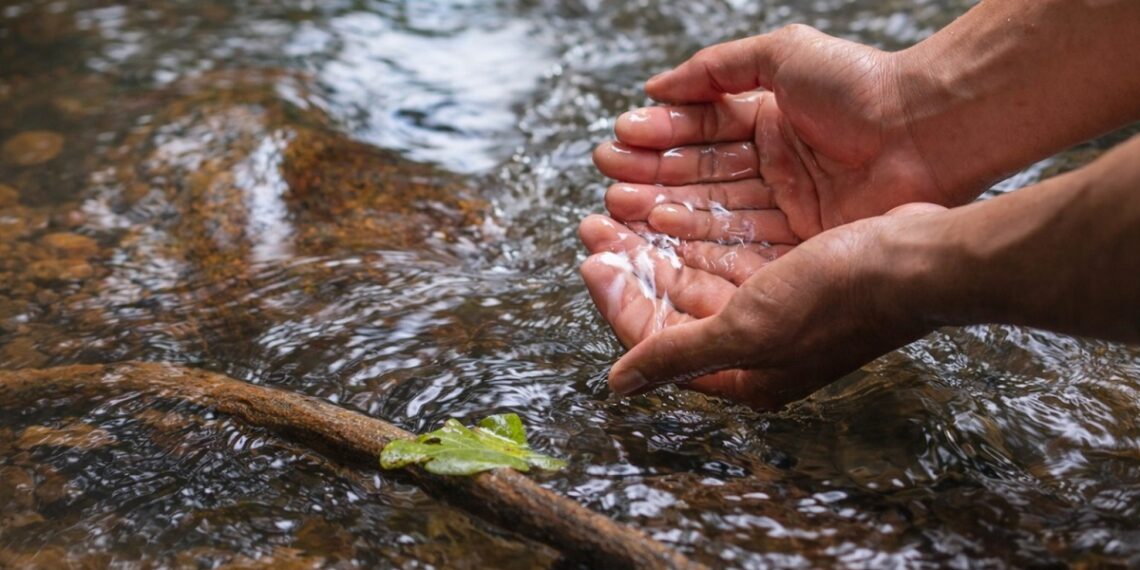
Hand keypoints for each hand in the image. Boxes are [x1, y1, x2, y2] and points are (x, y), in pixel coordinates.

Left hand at [579, 203, 945, 409]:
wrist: (922, 258)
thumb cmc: (842, 298)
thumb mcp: (749, 328)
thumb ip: (678, 353)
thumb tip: (618, 384)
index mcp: (744, 375)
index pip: (655, 340)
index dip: (617, 298)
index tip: (590, 257)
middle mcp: (756, 347)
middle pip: (672, 303)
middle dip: (632, 263)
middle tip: (596, 222)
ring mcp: (777, 310)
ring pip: (697, 273)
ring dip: (660, 241)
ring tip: (625, 204)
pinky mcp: (793, 272)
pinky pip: (728, 251)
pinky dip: (699, 231)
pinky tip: (675, 203)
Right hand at [594, 25, 947, 247]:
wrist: (929, 128)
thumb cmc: (862, 85)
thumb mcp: (782, 55)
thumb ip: (715, 69)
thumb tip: (654, 86)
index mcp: (770, 121)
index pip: (701, 132)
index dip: (659, 136)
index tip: (618, 140)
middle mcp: (775, 167)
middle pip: (700, 175)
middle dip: (652, 176)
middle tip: (608, 181)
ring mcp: (788, 207)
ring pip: (713, 209)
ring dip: (665, 207)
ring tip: (622, 204)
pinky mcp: (803, 241)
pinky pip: (741, 239)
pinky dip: (700, 236)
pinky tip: (662, 230)